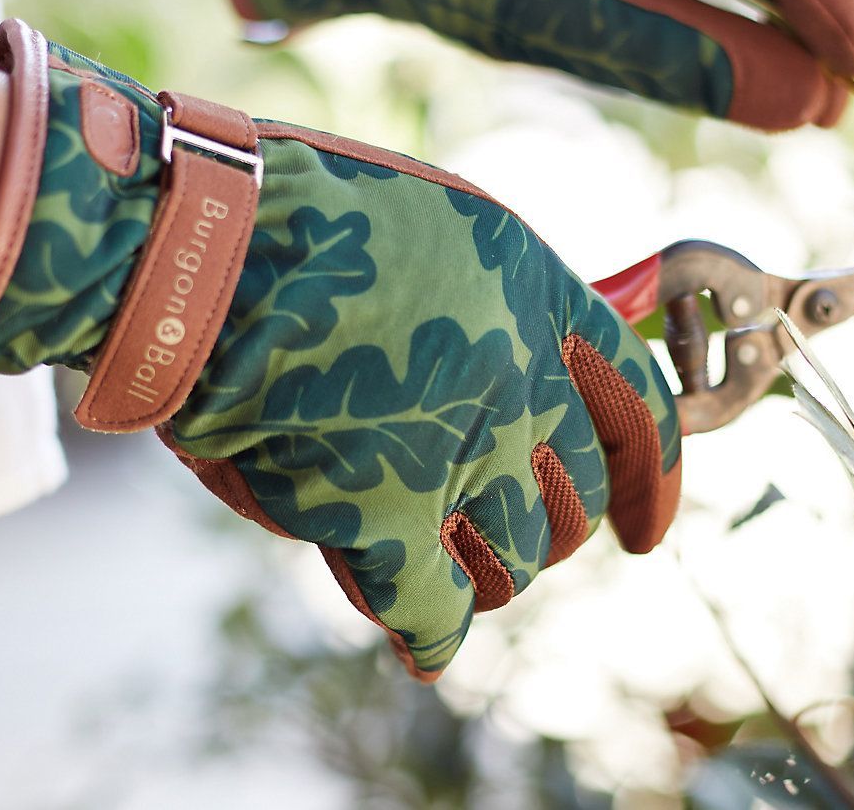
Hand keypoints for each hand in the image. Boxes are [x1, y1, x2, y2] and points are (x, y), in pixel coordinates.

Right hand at [0, 21, 681, 680]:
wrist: (199, 244)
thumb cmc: (299, 214)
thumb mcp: (434, 221)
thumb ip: (493, 297)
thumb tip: (528, 368)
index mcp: (536, 293)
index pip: (638, 406)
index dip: (654, 477)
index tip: (646, 526)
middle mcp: (518, 373)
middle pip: (580, 497)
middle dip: (555, 525)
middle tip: (514, 530)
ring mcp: (458, 446)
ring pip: (518, 560)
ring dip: (488, 569)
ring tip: (451, 561)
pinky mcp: (383, 514)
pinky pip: (434, 612)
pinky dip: (429, 631)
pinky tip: (422, 638)